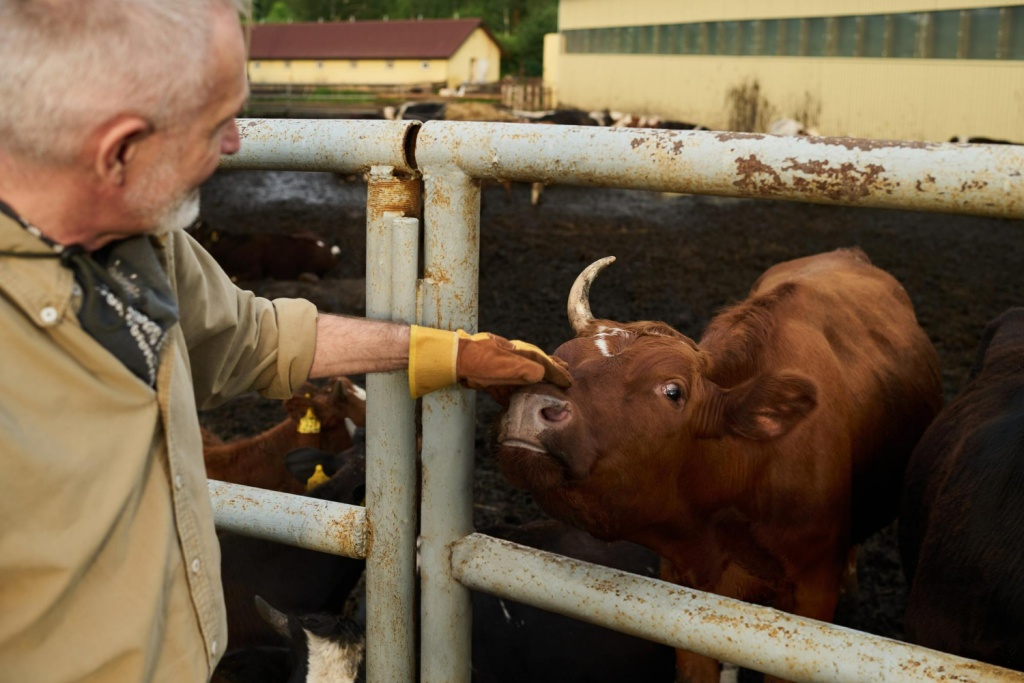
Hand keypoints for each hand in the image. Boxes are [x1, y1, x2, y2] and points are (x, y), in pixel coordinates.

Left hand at [408, 326, 571, 397]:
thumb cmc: (479, 360)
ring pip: (523, 378)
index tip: (569, 381)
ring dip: (536, 383)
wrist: (453, 361)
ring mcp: (501, 369)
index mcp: (521, 354)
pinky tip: (518, 401)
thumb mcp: (507, 365)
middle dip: (551, 371)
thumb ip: (526, 370)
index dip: (557, 373)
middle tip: (566, 374)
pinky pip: (507, 388)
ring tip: (548, 386)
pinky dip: (515, 394)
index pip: (545, 364)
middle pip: (537, 367)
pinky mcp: (489, 379)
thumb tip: (541, 375)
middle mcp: (514, 359)